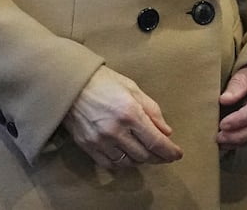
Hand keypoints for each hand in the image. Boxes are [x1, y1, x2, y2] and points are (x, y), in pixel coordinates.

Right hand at [61, 66, 181, 168]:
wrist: (68, 83)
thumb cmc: (103, 81)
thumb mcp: (132, 87)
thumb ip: (152, 110)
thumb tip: (166, 132)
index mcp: (130, 112)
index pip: (156, 142)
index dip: (170, 151)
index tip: (177, 154)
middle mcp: (116, 130)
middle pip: (144, 155)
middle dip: (158, 156)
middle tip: (163, 154)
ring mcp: (100, 141)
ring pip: (128, 162)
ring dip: (140, 160)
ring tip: (145, 152)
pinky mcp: (88, 146)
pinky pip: (110, 164)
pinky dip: (122, 163)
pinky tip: (126, 156)